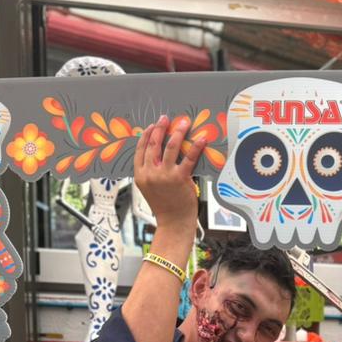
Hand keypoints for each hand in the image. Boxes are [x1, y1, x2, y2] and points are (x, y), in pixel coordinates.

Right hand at [133, 115, 204, 237]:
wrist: (174, 223)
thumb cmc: (164, 206)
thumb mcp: (150, 188)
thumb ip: (150, 172)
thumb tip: (158, 154)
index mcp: (140, 175)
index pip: (140, 149)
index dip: (147, 135)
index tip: (152, 126)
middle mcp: (150, 173)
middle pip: (154, 144)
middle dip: (160, 128)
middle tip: (166, 118)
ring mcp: (165, 175)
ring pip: (170, 147)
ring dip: (177, 132)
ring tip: (183, 123)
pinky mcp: (180, 178)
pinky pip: (189, 158)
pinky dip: (196, 147)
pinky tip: (201, 139)